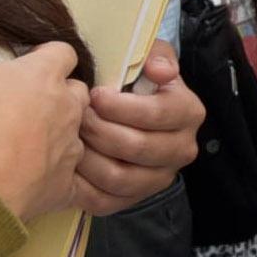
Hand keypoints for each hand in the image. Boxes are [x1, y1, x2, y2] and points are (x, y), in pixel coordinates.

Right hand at [0, 40, 90, 223]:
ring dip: (58, 136)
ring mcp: (69, 149)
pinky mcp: (64, 186)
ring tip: (27, 145)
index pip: (63, 53)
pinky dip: (62, 180)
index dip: (47, 55)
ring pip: (77, 136)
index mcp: (42, 76)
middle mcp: (65, 109)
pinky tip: (42, 182)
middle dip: (59, 94)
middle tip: (27, 103)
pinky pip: (77, 182)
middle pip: (78, 92)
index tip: (30, 62)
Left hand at [71, 44, 203, 216]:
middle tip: (77, 116)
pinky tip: (67, 166)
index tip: (94, 94)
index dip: (121, 106)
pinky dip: (82, 187)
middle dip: (100, 130)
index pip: (157, 114)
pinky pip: (106, 201)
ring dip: (88, 158)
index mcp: (189, 113)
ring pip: (120, 178)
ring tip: (70, 138)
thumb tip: (159, 72)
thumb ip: (156, 56)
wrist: (129, 109)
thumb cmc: (135, 79)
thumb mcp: (149, 57)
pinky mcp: (134, 198)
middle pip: (138, 148)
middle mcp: (182, 149)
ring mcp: (159, 178)